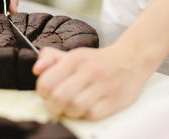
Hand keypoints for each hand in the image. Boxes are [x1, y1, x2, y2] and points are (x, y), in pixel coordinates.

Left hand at [33, 45, 150, 119]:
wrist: (132, 59)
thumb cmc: (98, 61)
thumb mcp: (74, 54)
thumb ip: (51, 58)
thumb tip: (36, 70)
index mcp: (75, 59)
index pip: (46, 82)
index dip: (43, 92)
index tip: (49, 93)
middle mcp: (88, 70)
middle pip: (58, 98)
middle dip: (53, 106)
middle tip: (58, 104)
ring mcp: (102, 85)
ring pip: (74, 108)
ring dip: (70, 111)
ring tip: (73, 106)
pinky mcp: (114, 99)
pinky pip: (92, 114)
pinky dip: (86, 114)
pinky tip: (88, 107)